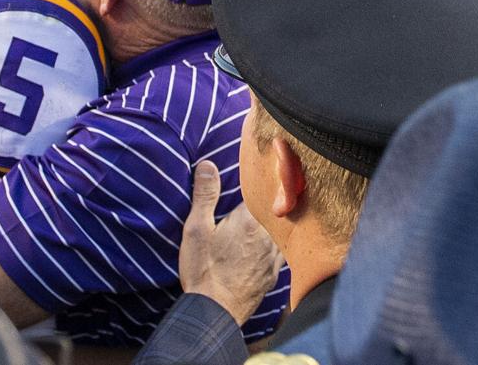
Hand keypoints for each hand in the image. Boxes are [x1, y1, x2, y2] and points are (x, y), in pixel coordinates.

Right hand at [179, 160, 282, 324]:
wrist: (215, 313)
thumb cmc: (203, 270)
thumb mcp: (196, 229)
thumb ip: (205, 195)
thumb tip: (208, 165)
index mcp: (249, 222)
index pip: (263, 193)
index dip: (261, 182)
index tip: (260, 171)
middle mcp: (267, 238)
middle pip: (276, 212)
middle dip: (269, 202)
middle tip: (267, 189)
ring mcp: (273, 259)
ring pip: (281, 233)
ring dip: (276, 223)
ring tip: (268, 215)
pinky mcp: (272, 276)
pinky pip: (281, 253)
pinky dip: (276, 244)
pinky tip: (267, 244)